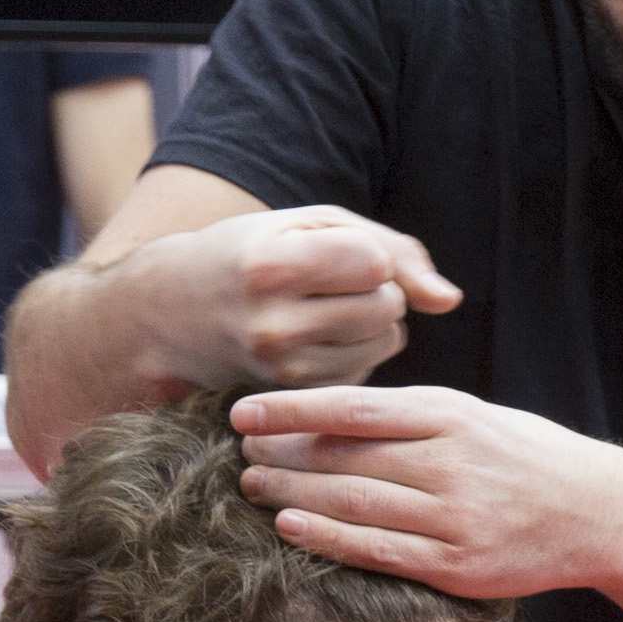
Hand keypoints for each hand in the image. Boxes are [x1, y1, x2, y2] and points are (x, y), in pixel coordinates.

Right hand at [160, 204, 460, 387]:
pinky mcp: (295, 396)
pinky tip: (318, 337)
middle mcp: (274, 324)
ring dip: (374, 321)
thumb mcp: (308, 225)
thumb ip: (392, 251)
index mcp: (271, 268)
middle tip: (329, 283)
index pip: (374, 262)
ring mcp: (283, 369)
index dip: (367, 253)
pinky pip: (369, 370)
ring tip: (324, 307)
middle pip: (387, 305)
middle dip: (376, 289)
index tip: (334, 252)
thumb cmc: (250, 254)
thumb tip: (451, 301)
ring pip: (386, 340)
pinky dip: (358, 350)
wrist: (170, 312)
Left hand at [232, 384, 622, 603]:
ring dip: (293, 496)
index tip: (242, 412)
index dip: (290, 410)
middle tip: (238, 455)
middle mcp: (452, 463)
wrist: (600, 514)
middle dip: (281, 455)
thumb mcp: (476, 415)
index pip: (352, 408)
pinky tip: (290, 528)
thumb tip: (328, 411)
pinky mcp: (457, 565)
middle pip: (343, 457)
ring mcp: (455, 518)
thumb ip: (411, 414)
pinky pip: (377, 551)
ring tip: (253, 489)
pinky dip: (327, 539)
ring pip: (353, 503)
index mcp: (452, 416)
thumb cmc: (528, 458)